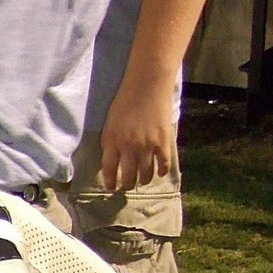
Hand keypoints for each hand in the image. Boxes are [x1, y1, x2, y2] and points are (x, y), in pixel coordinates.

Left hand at [98, 75, 175, 191]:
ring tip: (143, 181)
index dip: (110, 183)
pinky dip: (162, 171)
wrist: (147, 84)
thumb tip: (114, 161)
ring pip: (146, 174)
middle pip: (128, 176)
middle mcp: (128, 147)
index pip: (108, 170)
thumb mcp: (110, 124)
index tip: (111, 188)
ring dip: (144, 180)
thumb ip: (111, 142)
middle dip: (127, 185)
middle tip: (127, 186)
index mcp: (111, 142)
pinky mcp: (163, 141)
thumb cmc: (125, 100)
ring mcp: (147, 145)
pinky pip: (164, 164)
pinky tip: (160, 173)